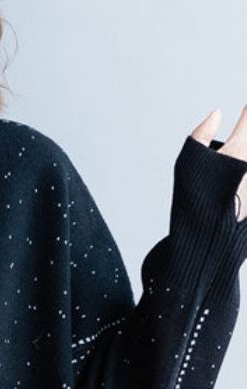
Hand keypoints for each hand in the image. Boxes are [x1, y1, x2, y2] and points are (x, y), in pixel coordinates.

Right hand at [191, 105, 246, 220]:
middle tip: (233, 154)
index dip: (246, 112)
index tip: (244, 112)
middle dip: (244, 141)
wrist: (209, 236)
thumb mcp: (188, 164)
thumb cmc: (195, 201)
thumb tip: (216, 114)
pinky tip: (238, 184)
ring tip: (232, 169)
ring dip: (244, 160)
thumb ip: (201, 134)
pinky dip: (244, 177)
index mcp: (239, 148)